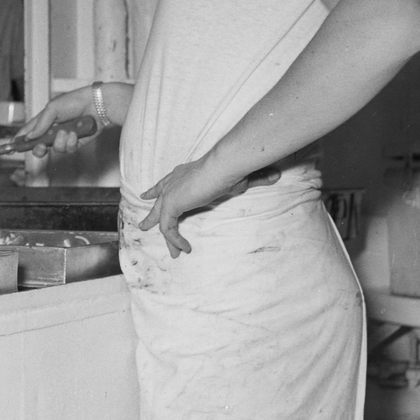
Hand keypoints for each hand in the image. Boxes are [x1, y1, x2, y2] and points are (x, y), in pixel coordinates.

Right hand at [18, 85, 98, 157]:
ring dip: (60, 141)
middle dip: (38, 149)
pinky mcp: (76, 143)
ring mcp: (64, 137)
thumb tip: (30, 137)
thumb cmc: (75, 101)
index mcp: (45, 119)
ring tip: (68, 132)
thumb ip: (40, 124)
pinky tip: (76, 133)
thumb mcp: (53, 108)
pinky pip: (68, 149)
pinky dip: (71, 142)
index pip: (29, 131)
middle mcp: (53, 130)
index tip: (12, 147)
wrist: (97, 105)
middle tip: (41, 147)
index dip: (20, 139)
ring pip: (55, 148)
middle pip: (39, 145)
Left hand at [140, 158, 282, 257]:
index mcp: (184, 174)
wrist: (224, 165)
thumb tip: (276, 175)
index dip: (156, 190)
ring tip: (174, 253)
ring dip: (168, 238)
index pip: (166, 183)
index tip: (147, 196)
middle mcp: (173, 182)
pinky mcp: (171, 205)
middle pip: (157, 200)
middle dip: (150, 215)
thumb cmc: (232, 168)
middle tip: (143, 225)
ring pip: (161, 219)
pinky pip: (168, 228)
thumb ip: (256, 178)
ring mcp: (170, 194)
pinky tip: (184, 248)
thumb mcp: (242, 177)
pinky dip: (175, 240)